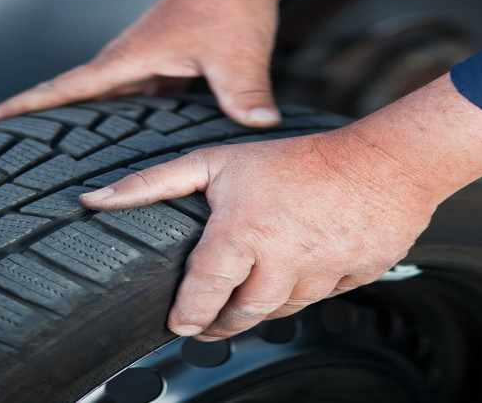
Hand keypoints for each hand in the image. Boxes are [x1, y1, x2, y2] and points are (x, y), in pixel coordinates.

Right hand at [0, 0, 295, 128]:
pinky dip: (116, 116)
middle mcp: (127, 61)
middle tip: (5, 153)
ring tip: (53, 154)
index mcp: (127, 58)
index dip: (19, 107)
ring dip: (74, 121)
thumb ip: (244, 95)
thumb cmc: (229, 2)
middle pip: (69, 96)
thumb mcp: (237, 56)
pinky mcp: (161, 66)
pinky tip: (121, 138)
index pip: (61, 88)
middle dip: (33, 120)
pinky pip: (129, 97)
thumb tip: (258, 127)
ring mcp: (142, 63)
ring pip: (99, 99)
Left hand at [78, 74, 481, 339]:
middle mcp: (278, 263)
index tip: (179, 323)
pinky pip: (317, 300)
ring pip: (279, 311)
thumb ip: (154, 182)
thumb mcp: (217, 160)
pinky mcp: (347, 282)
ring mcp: (316, 277)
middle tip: (207, 323)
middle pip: (240, 315)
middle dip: (219, 324)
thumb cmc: (300, 158)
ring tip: (244, 301)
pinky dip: (300, 294)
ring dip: (257, 311)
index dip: (186, 315)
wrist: (385, 161)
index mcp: (241, 236)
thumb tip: (96, 198)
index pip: (202, 294)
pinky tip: (295, 275)